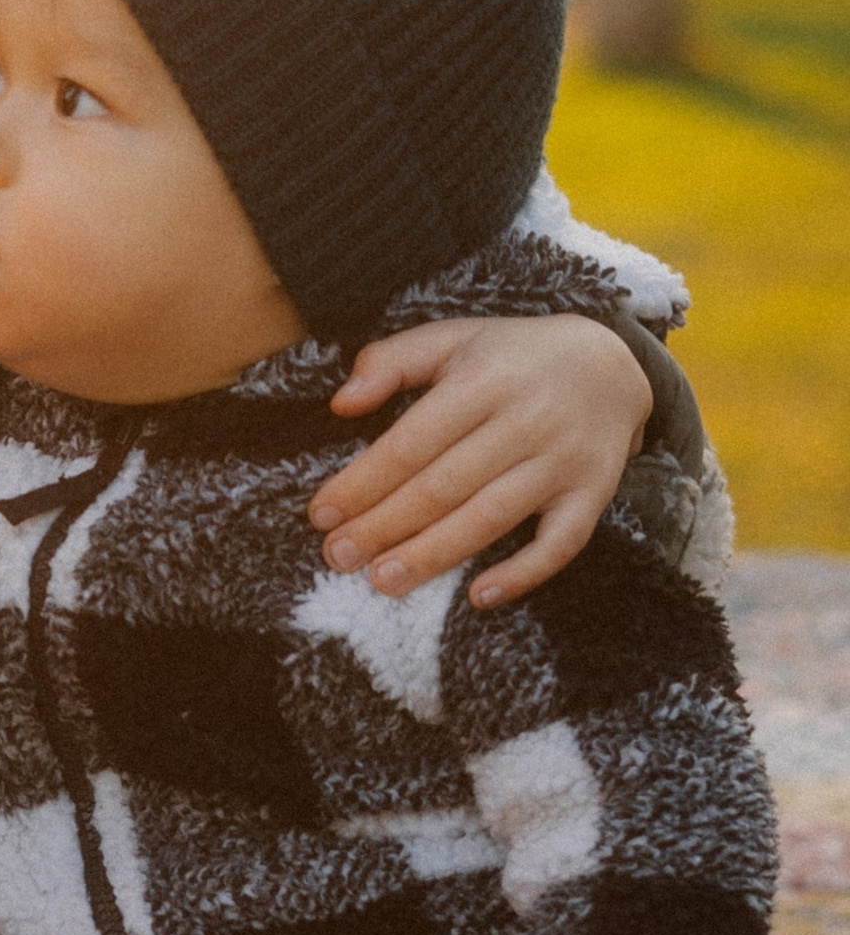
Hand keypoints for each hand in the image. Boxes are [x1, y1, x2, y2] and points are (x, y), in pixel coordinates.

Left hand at [308, 315, 651, 606]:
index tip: (322, 514)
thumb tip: (341, 404)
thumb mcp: (452, 338)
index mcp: (483, 380)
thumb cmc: (511, 355)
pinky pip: (561, 542)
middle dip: (385, 525)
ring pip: (491, 517)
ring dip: (434, 554)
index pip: (412, 441)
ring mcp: (563, 461)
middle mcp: (526, 421)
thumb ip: (391, 362)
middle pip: (444, 485)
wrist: (612, 362)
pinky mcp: (594, 493)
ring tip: (383, 581)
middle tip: (338, 558)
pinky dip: (523, 573)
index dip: (363, 481)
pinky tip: (477, 596)